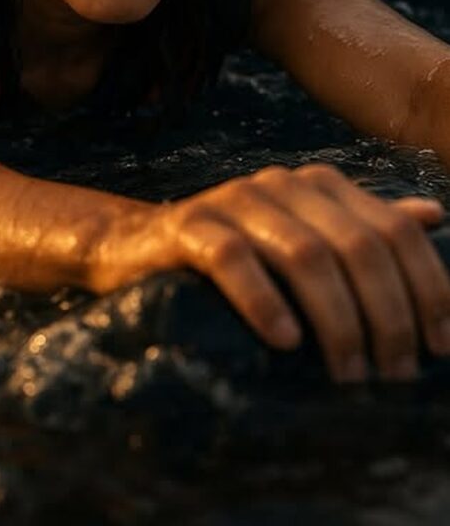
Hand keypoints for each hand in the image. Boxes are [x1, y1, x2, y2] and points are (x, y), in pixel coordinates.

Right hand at [94, 163, 449, 382]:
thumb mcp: (305, 238)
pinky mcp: (190, 227)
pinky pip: (234, 260)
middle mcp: (282, 184)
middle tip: (394, 375)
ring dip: (337, 322)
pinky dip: (265, 303)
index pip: (395, 230)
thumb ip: (365, 227)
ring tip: (348, 374)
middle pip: (358, 246)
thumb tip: (434, 216)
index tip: (441, 346)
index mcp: (320, 186)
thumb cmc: (235, 254)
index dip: (428, 287)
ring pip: (305, 255)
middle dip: (389, 316)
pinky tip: (285, 343)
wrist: (139, 247)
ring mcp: (234, 201)